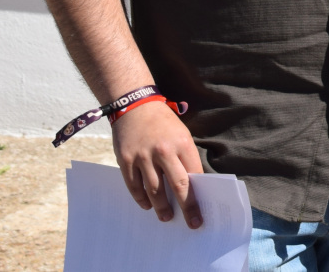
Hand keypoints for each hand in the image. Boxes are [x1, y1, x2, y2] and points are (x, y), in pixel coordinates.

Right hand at [112, 100, 203, 227]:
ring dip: (161, 207)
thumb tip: (192, 184)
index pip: (193, 176)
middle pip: (177, 186)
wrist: (135, 106)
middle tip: (191, 223)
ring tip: (166, 217)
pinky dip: (141, 199)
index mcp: (182, 144)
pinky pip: (134, 186)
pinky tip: (147, 205)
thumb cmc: (163, 122)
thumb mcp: (182, 134)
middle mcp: (163, 152)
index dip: (198, 196)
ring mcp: (143, 157)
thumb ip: (186, 157)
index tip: (201, 212)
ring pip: (154, 190)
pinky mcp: (126, 161)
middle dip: (186, 208)